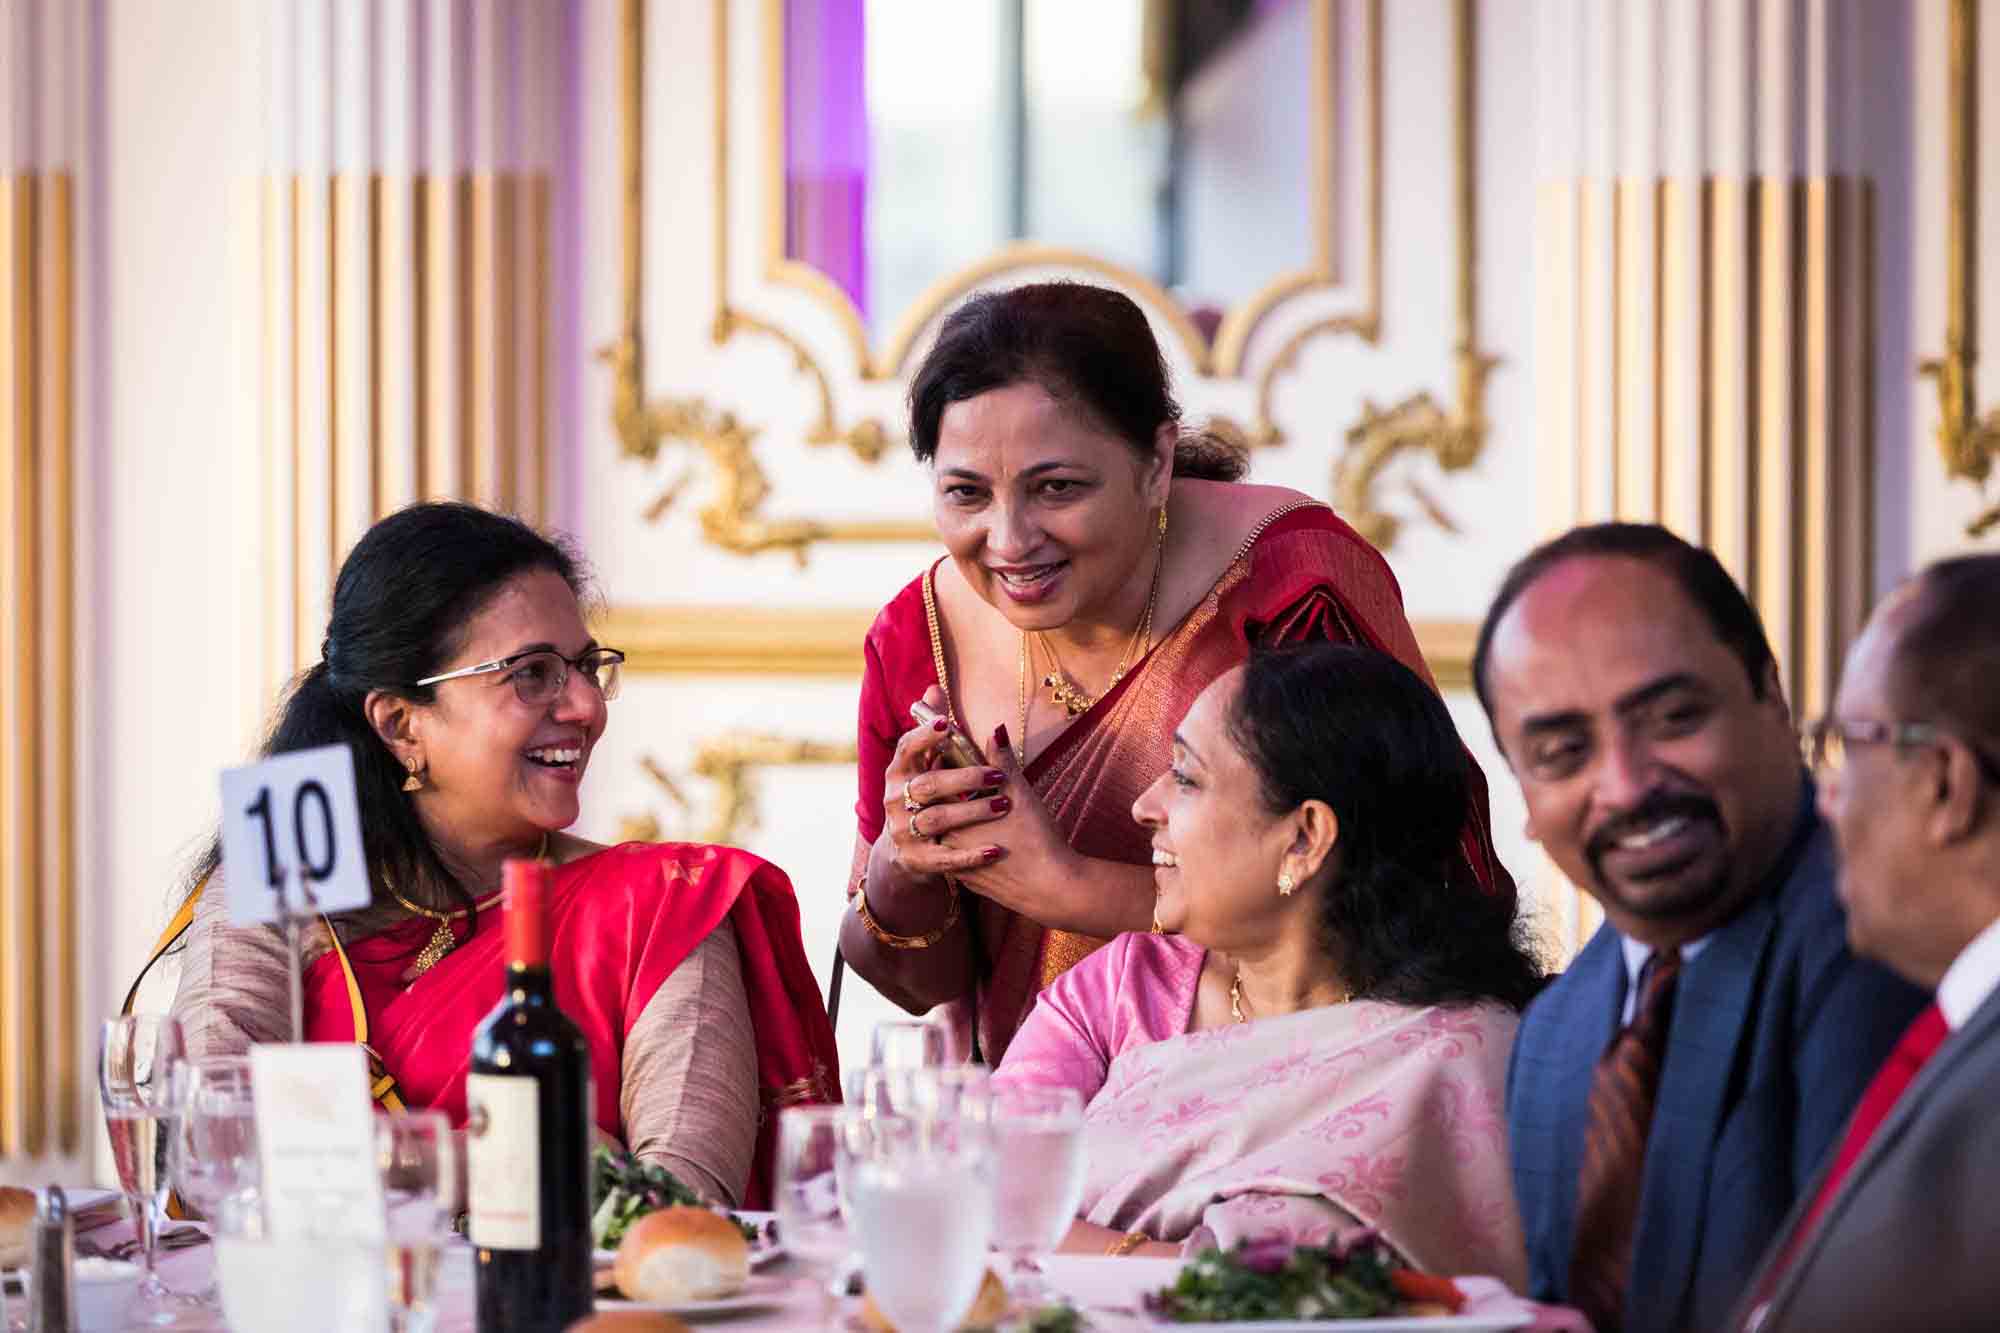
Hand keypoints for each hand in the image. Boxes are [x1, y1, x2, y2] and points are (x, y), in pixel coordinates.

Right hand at [878, 687, 1012, 882]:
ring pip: (938, 820)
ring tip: (1005, 806)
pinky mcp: (915, 860)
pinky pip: (944, 859)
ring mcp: (902, 831)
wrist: (906, 852)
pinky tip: (996, 850)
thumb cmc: (925, 796)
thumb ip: (933, 730)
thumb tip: (934, 687)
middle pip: (929, 785)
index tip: (949, 724)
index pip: (907, 748)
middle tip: (998, 776)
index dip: (926, 735)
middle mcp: (895, 799)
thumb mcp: (926, 765)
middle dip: (964, 779)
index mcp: (898, 771)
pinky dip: (970, 855)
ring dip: (972, 813)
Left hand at [939, 723, 1088, 920]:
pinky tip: (980, 834)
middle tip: (958, 777)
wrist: (1051, 888)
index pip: (936, 784)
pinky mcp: (967, 882)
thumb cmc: (1037, 839)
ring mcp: (956, 864)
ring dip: (955, 820)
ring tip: (972, 806)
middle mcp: (947, 842)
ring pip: (946, 835)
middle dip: (946, 793)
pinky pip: (957, 857)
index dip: (942, 767)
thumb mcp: (1020, 794)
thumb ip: (1002, 760)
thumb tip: (996, 729)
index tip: (949, 754)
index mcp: (954, 816)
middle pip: (938, 809)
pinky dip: (964, 843)